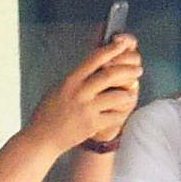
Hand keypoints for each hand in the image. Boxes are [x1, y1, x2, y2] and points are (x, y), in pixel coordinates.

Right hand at [24, 35, 141, 153]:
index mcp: (71, 80)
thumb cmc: (48, 112)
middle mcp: (80, 92)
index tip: (123, 44)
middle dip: (127, 70)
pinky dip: (122, 112)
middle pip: (110, 75)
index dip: (111, 49)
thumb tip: (94, 66)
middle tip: (138, 69)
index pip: (94, 58)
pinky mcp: (92, 125)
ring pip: (116, 96)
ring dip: (128, 93)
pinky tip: (124, 110)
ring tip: (132, 92)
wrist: (42, 137)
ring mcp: (87, 109)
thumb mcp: (59, 88)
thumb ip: (77, 78)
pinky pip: (114, 116)